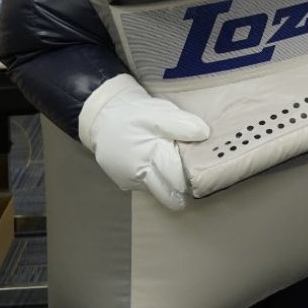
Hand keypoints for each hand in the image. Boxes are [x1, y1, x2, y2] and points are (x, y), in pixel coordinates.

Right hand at [78, 75, 210, 210]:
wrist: (103, 117)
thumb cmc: (135, 114)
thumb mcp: (160, 113)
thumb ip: (182, 124)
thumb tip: (204, 134)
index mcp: (151, 156)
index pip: (178, 178)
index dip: (192, 176)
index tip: (202, 172)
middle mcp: (139, 175)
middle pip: (167, 194)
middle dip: (181, 190)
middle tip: (193, 180)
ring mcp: (130, 181)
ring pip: (156, 190)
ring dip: (166, 183)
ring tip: (174, 167)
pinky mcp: (123, 182)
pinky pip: (144, 185)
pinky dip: (154, 178)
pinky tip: (156, 164)